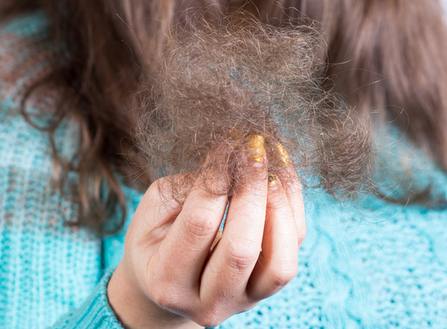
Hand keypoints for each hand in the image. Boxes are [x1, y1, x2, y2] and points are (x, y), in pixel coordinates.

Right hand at [106, 138, 305, 328]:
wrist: (167, 284)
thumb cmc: (156, 238)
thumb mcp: (154, 211)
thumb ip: (187, 188)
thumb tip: (232, 157)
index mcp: (166, 281)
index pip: (199, 223)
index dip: (216, 178)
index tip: (225, 144)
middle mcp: (208, 302)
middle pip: (241, 248)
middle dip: (251, 189)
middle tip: (253, 147)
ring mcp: (243, 302)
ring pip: (279, 262)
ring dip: (279, 205)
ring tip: (271, 166)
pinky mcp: (268, 291)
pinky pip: (292, 253)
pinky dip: (292, 211)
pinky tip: (280, 178)